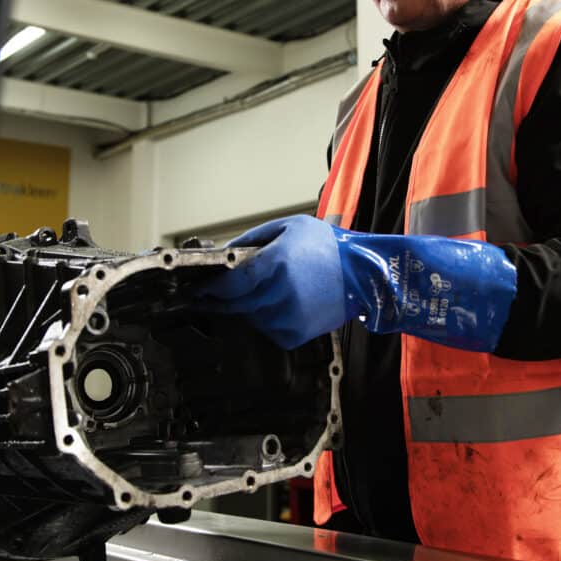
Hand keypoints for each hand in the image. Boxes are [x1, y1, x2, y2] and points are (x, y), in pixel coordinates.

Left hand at [196, 215, 346, 348]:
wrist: (364, 273)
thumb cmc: (328, 247)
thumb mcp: (289, 227)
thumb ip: (253, 239)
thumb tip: (224, 252)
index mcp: (277, 263)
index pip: (231, 283)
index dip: (209, 289)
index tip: (196, 290)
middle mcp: (281, 292)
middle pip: (235, 304)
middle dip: (218, 301)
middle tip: (205, 298)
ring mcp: (289, 316)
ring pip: (251, 317)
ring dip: (248, 307)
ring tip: (261, 293)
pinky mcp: (297, 333)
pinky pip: (268, 330)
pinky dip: (267, 320)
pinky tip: (279, 305)